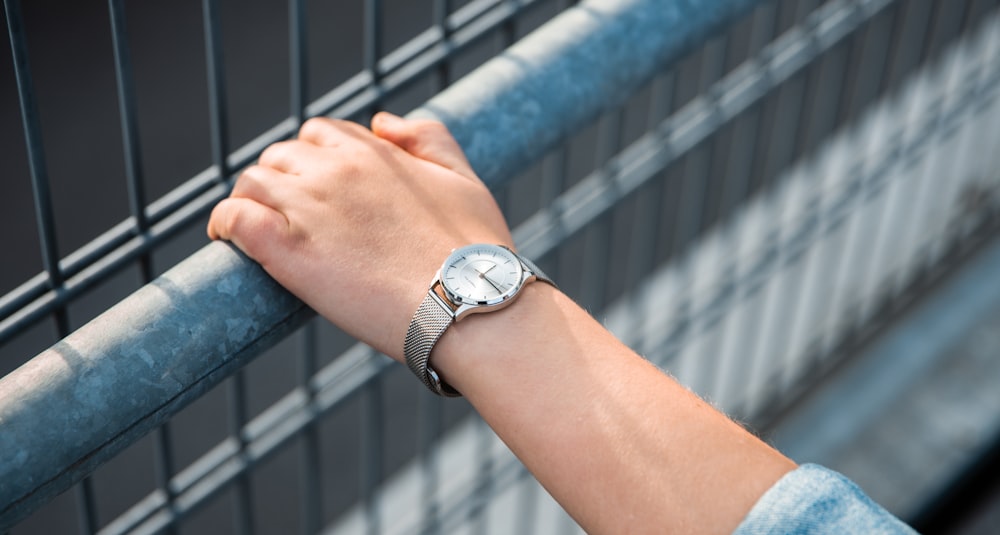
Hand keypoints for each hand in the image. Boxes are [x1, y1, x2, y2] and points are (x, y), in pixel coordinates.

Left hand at [207, 113, 512, 359]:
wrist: (469, 303)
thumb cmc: (475, 251)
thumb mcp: (464, 178)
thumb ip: (428, 138)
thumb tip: (382, 120)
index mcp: (374, 153)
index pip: (322, 133)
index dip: (318, 159)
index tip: (322, 188)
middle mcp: (336, 172)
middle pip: (282, 155)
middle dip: (284, 178)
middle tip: (293, 215)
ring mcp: (309, 209)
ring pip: (252, 182)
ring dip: (252, 199)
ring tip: (259, 228)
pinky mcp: (287, 252)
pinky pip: (234, 217)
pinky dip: (225, 222)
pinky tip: (228, 238)